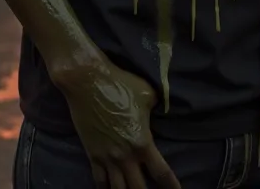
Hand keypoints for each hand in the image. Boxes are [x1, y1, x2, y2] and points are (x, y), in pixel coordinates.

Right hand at [61, 61, 180, 188]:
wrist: (88, 81)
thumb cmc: (120, 84)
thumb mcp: (147, 93)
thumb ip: (157, 107)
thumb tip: (160, 110)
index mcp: (143, 142)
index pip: (161, 173)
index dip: (172, 186)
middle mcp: (126, 156)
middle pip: (139, 188)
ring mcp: (107, 158)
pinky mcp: (92, 155)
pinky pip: (99, 182)